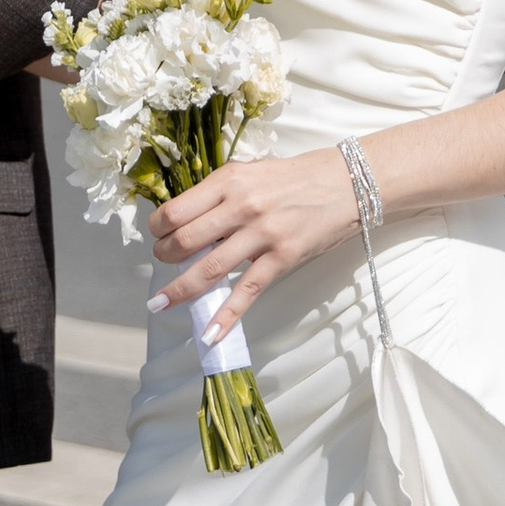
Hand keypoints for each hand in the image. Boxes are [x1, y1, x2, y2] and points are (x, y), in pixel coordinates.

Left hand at [146, 148, 359, 342]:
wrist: (347, 182)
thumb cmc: (297, 177)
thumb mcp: (252, 172)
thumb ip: (222, 193)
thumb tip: (190, 221)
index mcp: (229, 180)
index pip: (176, 210)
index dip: (158, 228)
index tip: (156, 236)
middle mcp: (241, 205)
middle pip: (185, 240)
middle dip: (165, 258)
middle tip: (162, 264)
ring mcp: (262, 233)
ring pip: (208, 268)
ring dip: (180, 289)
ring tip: (162, 301)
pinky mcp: (282, 257)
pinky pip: (247, 292)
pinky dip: (225, 316)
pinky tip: (209, 333)